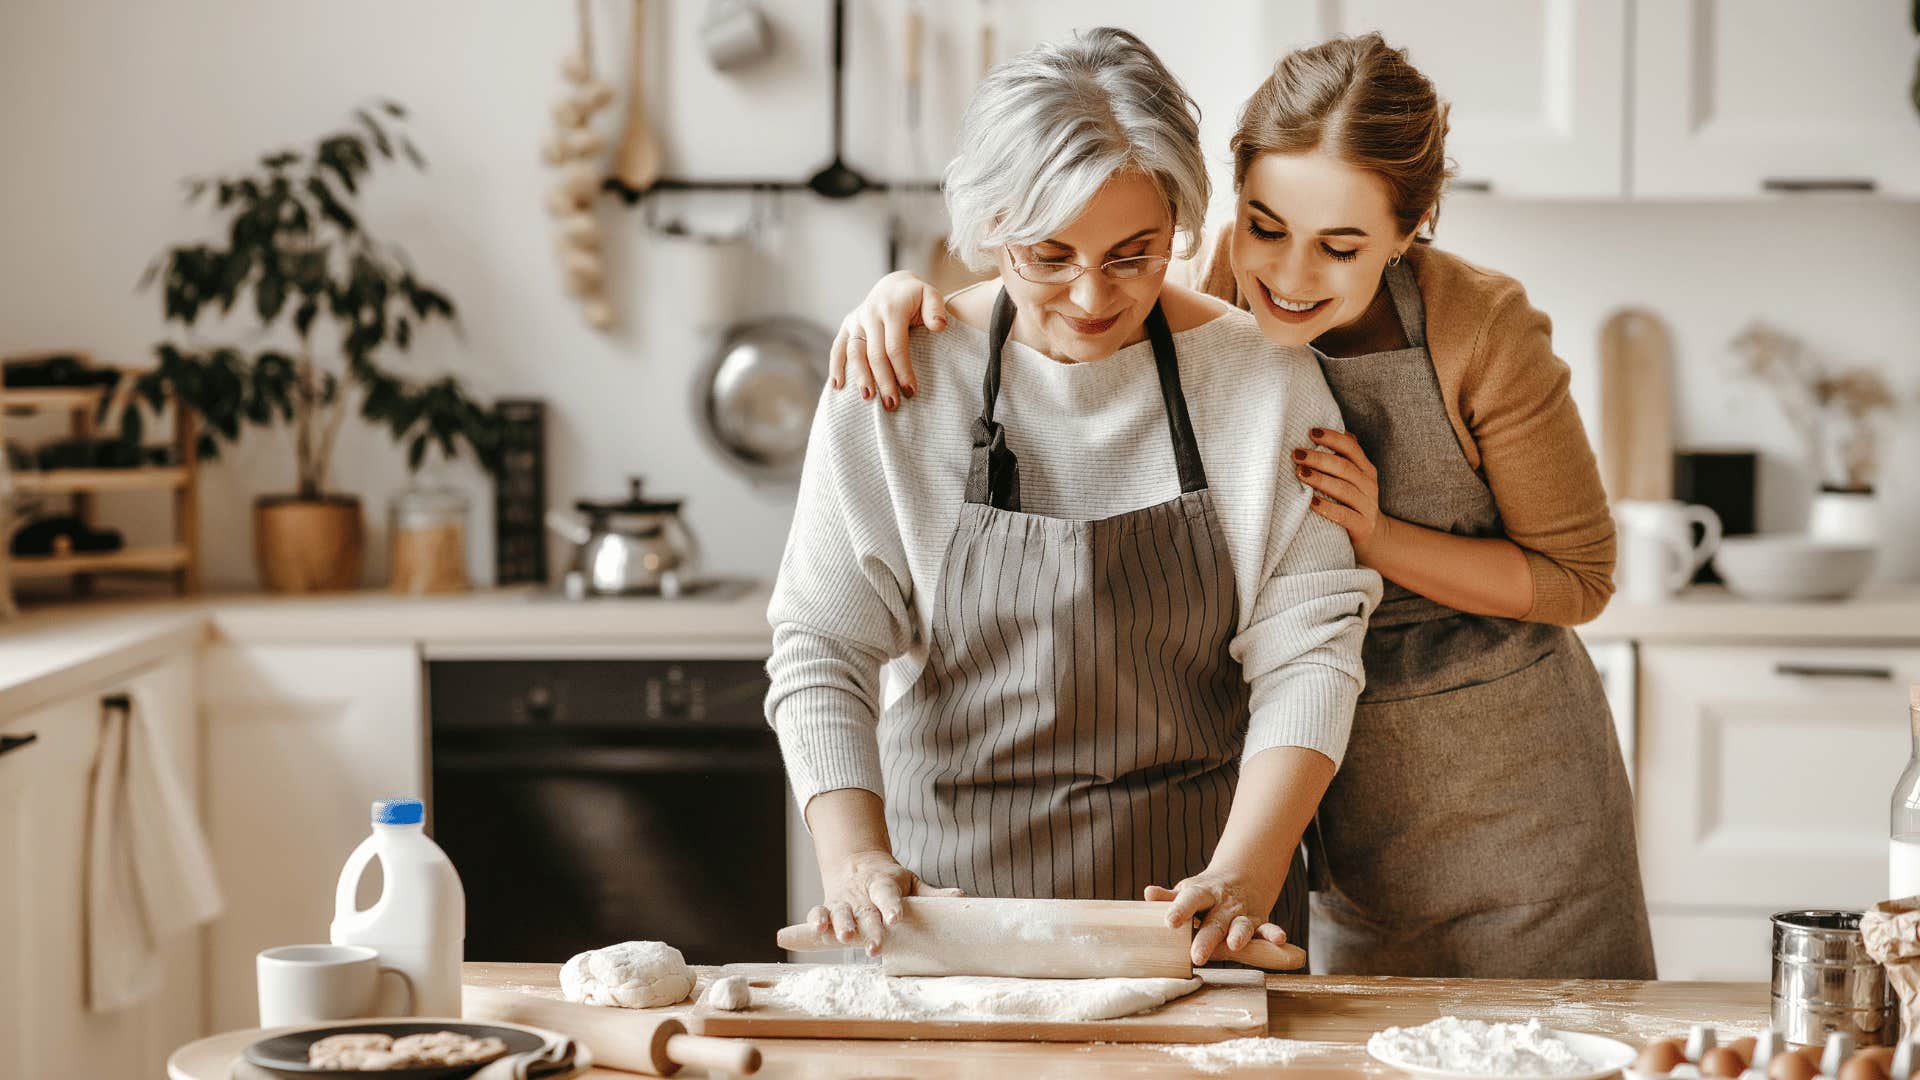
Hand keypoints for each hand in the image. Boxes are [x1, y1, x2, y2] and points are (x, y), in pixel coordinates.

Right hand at [809, 849, 962, 955]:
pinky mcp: (828, 908)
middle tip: (875, 947)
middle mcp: (862, 893)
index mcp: (883, 883)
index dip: (891, 906)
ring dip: (841, 925)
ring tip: (845, 938)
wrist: (856, 865)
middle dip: (869, 928)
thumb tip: (961, 897)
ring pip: (840, 911)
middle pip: (865, 910)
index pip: (888, 893)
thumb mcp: (911, 883)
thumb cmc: (891, 881)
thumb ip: (932, 894)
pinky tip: (818, 931)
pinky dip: (816, 921)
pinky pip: (818, 913)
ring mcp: (843, 900)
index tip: (896, 918)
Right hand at [828, 271, 950, 408]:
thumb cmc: (916, 297)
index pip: (895, 346)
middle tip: (892, 404)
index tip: (910, 392)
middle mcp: (870, 314)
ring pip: (855, 353)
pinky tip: (837, 386)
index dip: (902, 371)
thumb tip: (939, 327)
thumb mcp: (931, 296)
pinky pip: (838, 347)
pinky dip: (836, 366)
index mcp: (891, 309)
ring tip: (868, 399)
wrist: (894, 285)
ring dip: (860, 377)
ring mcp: (856, 319)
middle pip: (875, 354)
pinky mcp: (847, 325)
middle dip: (884, 381)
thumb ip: (936, 310)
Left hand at [1144, 871, 1290, 965]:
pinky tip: (1279, 940)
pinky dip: (1273, 934)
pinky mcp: (1258, 922)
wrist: (1242, 876)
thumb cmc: (1205, 892)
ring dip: (1239, 935)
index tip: (1169, 923)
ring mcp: (1242, 913)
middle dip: (1206, 939)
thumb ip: (1169, 897)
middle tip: (1196, 956)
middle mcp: (1223, 904)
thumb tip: (1148, 894)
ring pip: (1241, 925)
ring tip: (1234, 946)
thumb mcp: (1188, 890)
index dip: (1179, 910)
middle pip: (1213, 921)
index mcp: (1202, 893)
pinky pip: (1267, 929)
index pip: (1189, 900)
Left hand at [1296, 427, 1388, 559]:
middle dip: (1319, 458)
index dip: (1332, 438)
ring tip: (1300, 473)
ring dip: (1321, 480)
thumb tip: (1320, 431)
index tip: (1311, 432)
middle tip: (1297, 454)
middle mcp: (1369, 485)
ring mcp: (1367, 506)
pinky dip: (1327, 508)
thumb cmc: (1352, 502)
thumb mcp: (1353, 479)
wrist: (1374, 537)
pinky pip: (1344, 516)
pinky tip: (1312, 502)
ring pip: (1344, 489)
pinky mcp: (1362, 527)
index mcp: (1366, 469)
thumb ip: (1342, 458)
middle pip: (1345, 468)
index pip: (1351, 448)